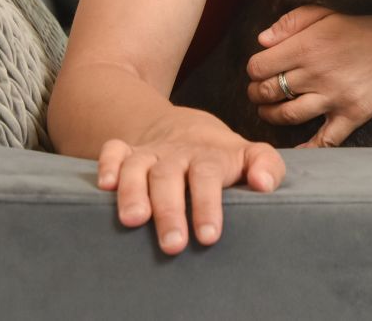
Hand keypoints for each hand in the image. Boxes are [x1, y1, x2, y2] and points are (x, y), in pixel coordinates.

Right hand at [95, 106, 284, 254]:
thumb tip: (263, 184)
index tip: (209, 237)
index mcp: (208, 157)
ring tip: (133, 220)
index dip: (208, 205)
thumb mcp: (250, 154)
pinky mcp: (128, 152)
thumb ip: (267, 165)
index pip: (208, 176)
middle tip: (173, 244)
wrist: (187, 127)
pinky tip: (104, 187)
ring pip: (137, 166)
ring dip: (133, 191)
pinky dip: (106, 164)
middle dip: (169, 210)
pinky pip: (113, 151)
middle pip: (169, 177)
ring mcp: (150, 153)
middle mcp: (176, 155)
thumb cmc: (223, 156)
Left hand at [246, 5, 371, 146]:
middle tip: (257, 92)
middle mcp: (317, 74)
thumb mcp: (327, 14)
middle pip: (268, 91)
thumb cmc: (365, 30)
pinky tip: (293, 153)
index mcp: (308, 46)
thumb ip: (291, 22)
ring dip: (270, 115)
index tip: (259, 69)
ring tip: (269, 110)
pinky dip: (307, 149)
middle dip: (256, 92)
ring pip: (287, 115)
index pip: (259, 66)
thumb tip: (261, 41)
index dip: (253, 69)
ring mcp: (334, 98)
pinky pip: (324, 140)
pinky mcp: (351, 116)